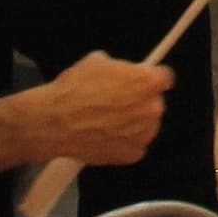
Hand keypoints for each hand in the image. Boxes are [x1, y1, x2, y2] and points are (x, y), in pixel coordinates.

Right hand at [22, 53, 172, 168]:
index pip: (164, 78)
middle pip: (154, 103)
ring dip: (134, 124)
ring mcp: (143, 134)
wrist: (54, 122)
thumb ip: (122, 69)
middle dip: (140, 102)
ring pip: (146, 126)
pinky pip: (135, 146)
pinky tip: (106, 137)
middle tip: (117, 103)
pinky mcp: (132, 155)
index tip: (142, 83)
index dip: (150, 79)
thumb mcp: (99, 62)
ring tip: (108, 122)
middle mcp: (152, 109)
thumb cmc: (74, 89)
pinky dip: (124, 143)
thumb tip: (126, 73)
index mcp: (148, 82)